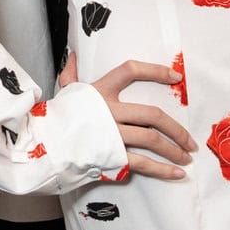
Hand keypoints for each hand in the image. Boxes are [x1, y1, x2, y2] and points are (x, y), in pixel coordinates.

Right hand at [57, 54, 196, 180]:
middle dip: (176, 128)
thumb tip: (74, 54)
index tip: (176, 78)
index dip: (156, 71)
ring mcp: (111, 134)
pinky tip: (177, 174)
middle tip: (191, 141)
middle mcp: (108, 111)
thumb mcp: (64, 92)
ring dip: (174, 150)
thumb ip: (72, 72)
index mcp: (99, 91)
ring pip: (152, 139)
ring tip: (187, 158)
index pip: (131, 71)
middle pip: (152, 114)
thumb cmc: (54, 118)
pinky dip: (163, 170)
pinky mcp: (110, 156)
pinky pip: (142, 163)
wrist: (39, 148)